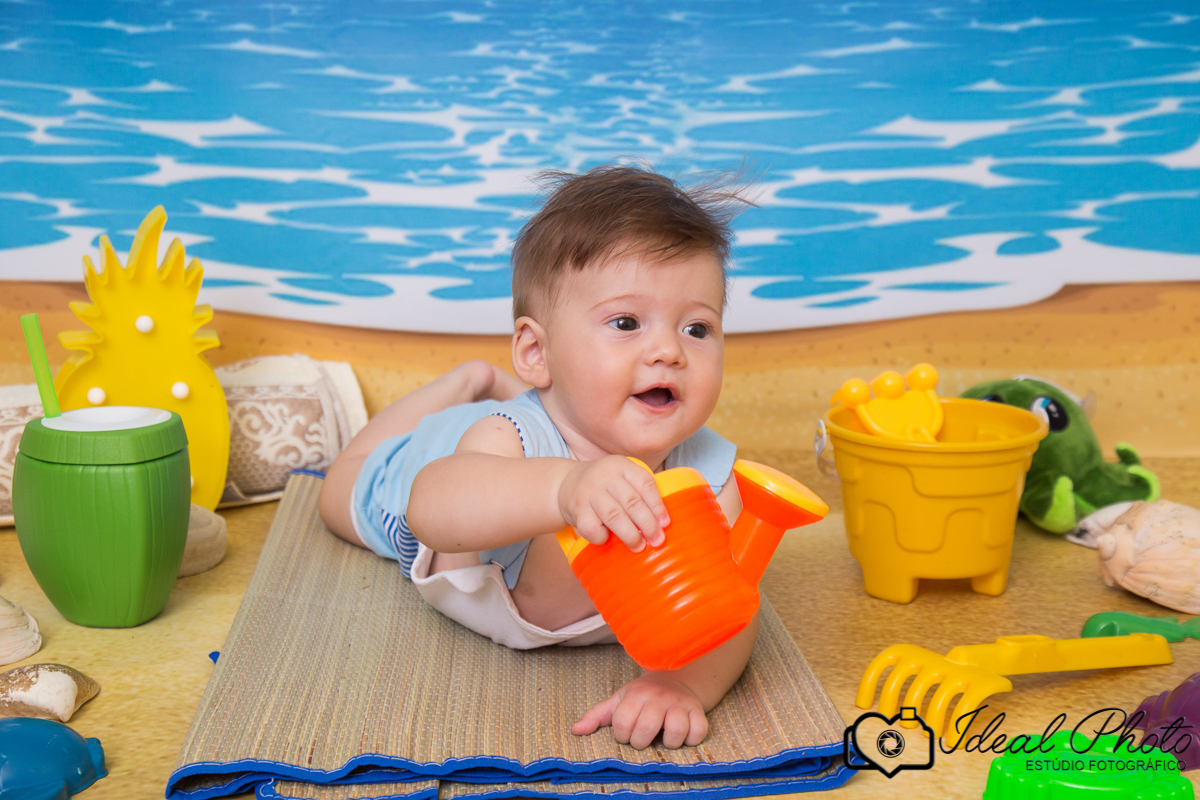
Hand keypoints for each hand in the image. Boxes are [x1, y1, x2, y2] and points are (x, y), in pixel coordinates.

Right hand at [557, 456, 668, 551]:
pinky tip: (608, 539)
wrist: (566, 483)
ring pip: (614, 516)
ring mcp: (589, 492)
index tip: (665, 524)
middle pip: (632, 502)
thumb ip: (639, 493)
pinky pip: (593, 528)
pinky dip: (603, 537)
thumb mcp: (621, 478)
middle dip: (648, 524)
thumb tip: (660, 524)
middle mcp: (605, 476)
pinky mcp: (577, 510)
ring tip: (639, 546)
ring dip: (630, 535)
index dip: (658, 505)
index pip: (645, 483)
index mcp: (621, 466)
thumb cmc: (604, 486)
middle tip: (657, 540)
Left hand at [571, 673, 708, 748]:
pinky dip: (691, 739)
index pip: (623, 722)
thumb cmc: (642, 697)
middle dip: (642, 742)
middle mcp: (658, 697)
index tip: (626, 734)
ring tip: (664, 739)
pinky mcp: (698, 710)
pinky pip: (699, 731)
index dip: (622, 736)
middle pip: (647, 728)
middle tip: (644, 739)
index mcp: (636, 694)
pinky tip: (683, 737)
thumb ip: (597, 715)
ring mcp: (679, 704)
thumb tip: (575, 730)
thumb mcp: (619, 701)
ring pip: (675, 730)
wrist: (675, 680)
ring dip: (668, 742)